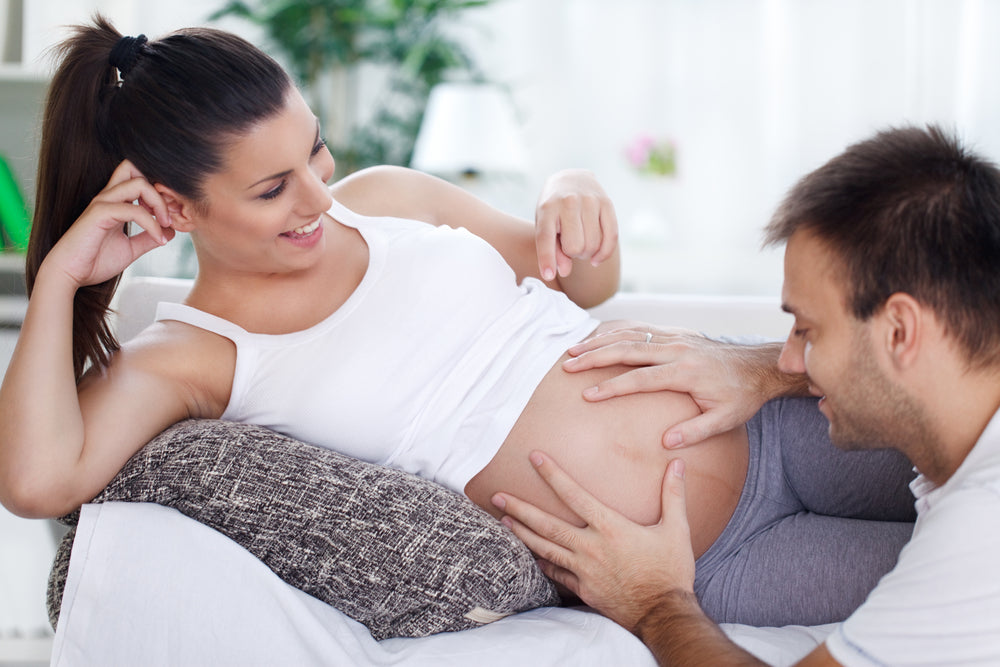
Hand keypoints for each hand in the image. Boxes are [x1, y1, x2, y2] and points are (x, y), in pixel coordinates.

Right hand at [44, 160, 174, 287]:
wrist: (70, 275)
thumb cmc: (94, 261)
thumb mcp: (130, 249)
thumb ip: (148, 238)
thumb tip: (170, 232)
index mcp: (114, 202)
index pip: (137, 177)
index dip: (158, 190)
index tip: (168, 215)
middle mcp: (108, 197)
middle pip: (136, 169)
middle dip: (160, 189)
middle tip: (169, 214)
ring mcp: (103, 203)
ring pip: (139, 183)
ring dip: (160, 203)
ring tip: (166, 224)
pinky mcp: (99, 214)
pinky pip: (134, 210)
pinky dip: (153, 224)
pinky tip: (159, 239)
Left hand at [492, 452, 694, 632]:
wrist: (664, 615)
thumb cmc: (671, 571)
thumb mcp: (676, 530)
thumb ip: (673, 495)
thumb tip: (678, 464)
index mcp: (611, 528)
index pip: (574, 494)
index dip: (553, 474)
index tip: (535, 458)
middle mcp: (591, 547)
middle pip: (547, 524)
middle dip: (520, 507)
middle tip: (498, 496)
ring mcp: (584, 570)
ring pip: (545, 548)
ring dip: (522, 533)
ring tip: (504, 520)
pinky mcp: (583, 590)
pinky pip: (557, 573)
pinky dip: (542, 563)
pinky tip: (532, 555)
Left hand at [535, 169, 617, 280]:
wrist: (572, 179)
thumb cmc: (554, 209)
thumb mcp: (546, 225)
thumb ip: (552, 249)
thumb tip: (564, 272)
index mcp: (547, 208)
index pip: (546, 237)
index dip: (547, 259)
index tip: (548, 275)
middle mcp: (568, 202)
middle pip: (574, 246)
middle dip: (572, 254)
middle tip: (569, 247)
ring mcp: (590, 200)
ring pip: (593, 244)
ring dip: (587, 253)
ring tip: (581, 245)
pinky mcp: (607, 203)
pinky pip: (611, 236)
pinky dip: (604, 253)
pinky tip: (596, 258)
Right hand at [563, 326, 781, 447]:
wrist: (759, 366)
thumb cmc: (741, 396)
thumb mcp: (726, 420)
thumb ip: (695, 431)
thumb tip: (666, 443)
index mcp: (686, 371)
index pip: (640, 378)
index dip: (612, 387)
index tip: (588, 395)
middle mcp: (678, 349)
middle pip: (627, 349)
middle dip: (594, 356)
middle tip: (568, 365)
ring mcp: (676, 337)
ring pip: (630, 334)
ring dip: (599, 340)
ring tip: (572, 350)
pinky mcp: (676, 333)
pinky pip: (640, 327)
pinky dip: (616, 329)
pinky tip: (597, 336)